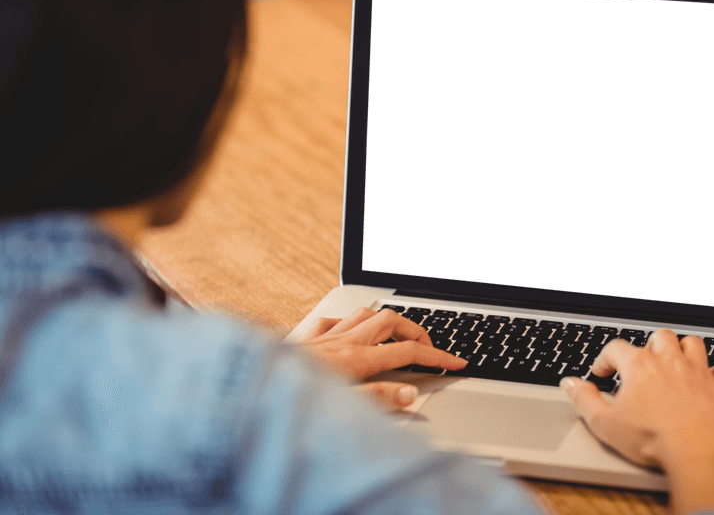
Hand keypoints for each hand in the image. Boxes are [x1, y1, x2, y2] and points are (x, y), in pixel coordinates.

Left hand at [302, 307, 465, 409]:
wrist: (250, 388)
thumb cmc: (293, 400)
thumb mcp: (343, 407)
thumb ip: (379, 398)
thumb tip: (411, 393)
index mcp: (358, 360)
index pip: (409, 352)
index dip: (438, 356)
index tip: (457, 363)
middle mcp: (343, 342)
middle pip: (391, 320)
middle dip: (416, 328)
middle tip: (428, 345)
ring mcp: (324, 337)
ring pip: (364, 313)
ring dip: (385, 319)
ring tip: (397, 333)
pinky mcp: (306, 339)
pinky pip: (331, 320)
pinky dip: (347, 322)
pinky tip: (347, 332)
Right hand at [560, 329, 713, 514]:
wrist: (697, 452)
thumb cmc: (653, 439)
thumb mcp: (605, 424)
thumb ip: (584, 400)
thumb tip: (571, 385)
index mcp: (640, 366)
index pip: (617, 348)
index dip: (605, 359)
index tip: (602, 372)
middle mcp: (670, 361)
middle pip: (659, 337)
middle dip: (649, 346)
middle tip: (643, 363)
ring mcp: (699, 371)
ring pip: (693, 344)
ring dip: (684, 349)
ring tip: (677, 361)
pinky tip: (712, 377)